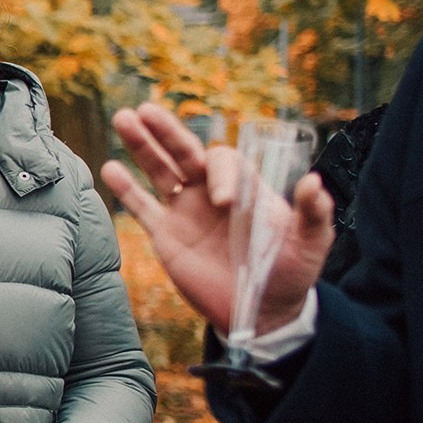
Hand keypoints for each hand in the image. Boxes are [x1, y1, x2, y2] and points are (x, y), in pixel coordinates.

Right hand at [98, 104, 332, 338]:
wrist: (261, 310)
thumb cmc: (290, 274)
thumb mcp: (311, 244)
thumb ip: (313, 214)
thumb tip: (314, 182)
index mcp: (245, 189)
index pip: (225, 162)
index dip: (221, 174)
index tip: (223, 203)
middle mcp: (211, 193)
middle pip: (185, 152)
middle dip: (166, 132)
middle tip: (144, 111)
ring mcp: (186, 212)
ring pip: (159, 171)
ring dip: (141, 146)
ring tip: (123, 119)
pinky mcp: (166, 236)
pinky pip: (142, 208)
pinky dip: (126, 189)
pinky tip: (109, 168)